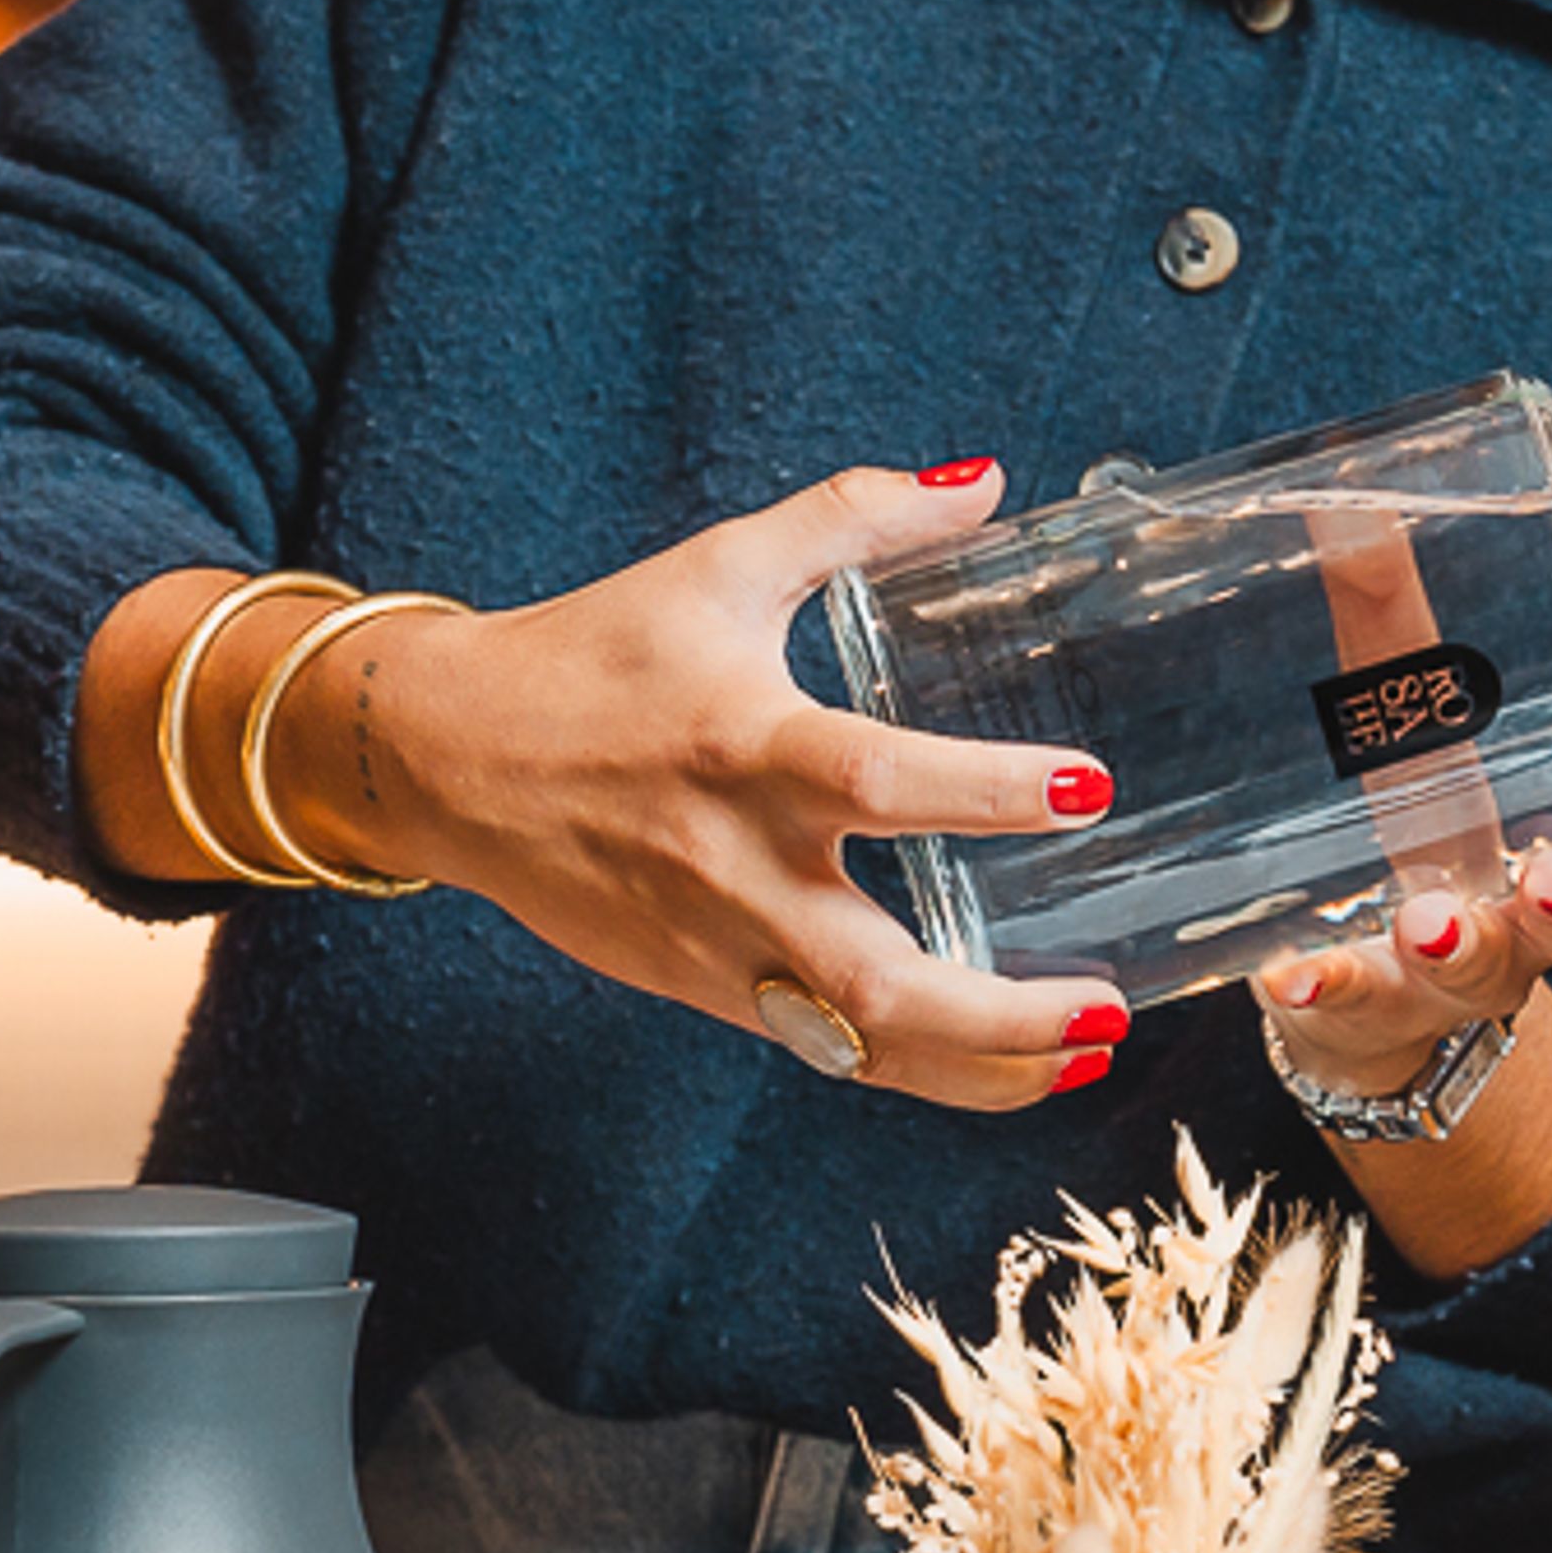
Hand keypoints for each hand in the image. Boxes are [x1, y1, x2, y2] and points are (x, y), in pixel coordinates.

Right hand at [261, 462, 1123, 1111]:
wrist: (444, 760)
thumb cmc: (591, 658)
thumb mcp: (721, 567)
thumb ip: (854, 519)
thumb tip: (987, 481)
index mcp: (744, 751)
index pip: (876, 782)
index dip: (986, 791)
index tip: (1089, 787)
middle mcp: (736, 869)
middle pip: (877, 979)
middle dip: (1001, 1015)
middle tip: (1107, 1009)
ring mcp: (722, 949)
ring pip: (861, 1045)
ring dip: (982, 1068)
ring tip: (1087, 1058)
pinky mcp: (709, 994)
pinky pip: (832, 1053)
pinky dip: (925, 1071)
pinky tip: (1015, 1067)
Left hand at [1250, 652, 1551, 1100]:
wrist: (1366, 1007)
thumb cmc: (1415, 848)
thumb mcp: (1416, 738)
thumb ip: (1398, 634)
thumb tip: (1351, 500)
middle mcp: (1520, 917)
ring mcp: (1445, 974)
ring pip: (1474, 972)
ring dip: (1460, 945)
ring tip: (1429, 920)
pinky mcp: (1362, 1005)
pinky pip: (1345, 1007)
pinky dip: (1325, 993)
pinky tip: (1289, 977)